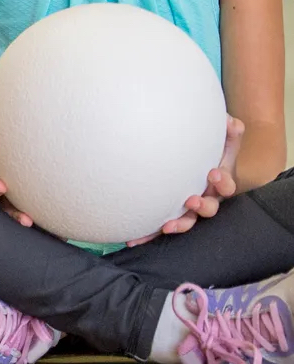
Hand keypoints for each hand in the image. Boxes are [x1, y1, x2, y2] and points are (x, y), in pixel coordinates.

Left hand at [149, 115, 245, 237]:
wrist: (186, 155)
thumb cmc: (205, 146)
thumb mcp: (219, 136)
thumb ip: (228, 129)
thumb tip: (231, 123)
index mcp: (218, 182)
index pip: (227, 185)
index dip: (223, 182)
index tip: (212, 173)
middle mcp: (205, 197)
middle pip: (209, 208)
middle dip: (203, 206)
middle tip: (192, 199)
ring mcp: (187, 208)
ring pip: (187, 221)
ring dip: (180, 224)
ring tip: (168, 225)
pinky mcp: (168, 213)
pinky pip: (159, 227)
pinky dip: (148, 234)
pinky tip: (132, 240)